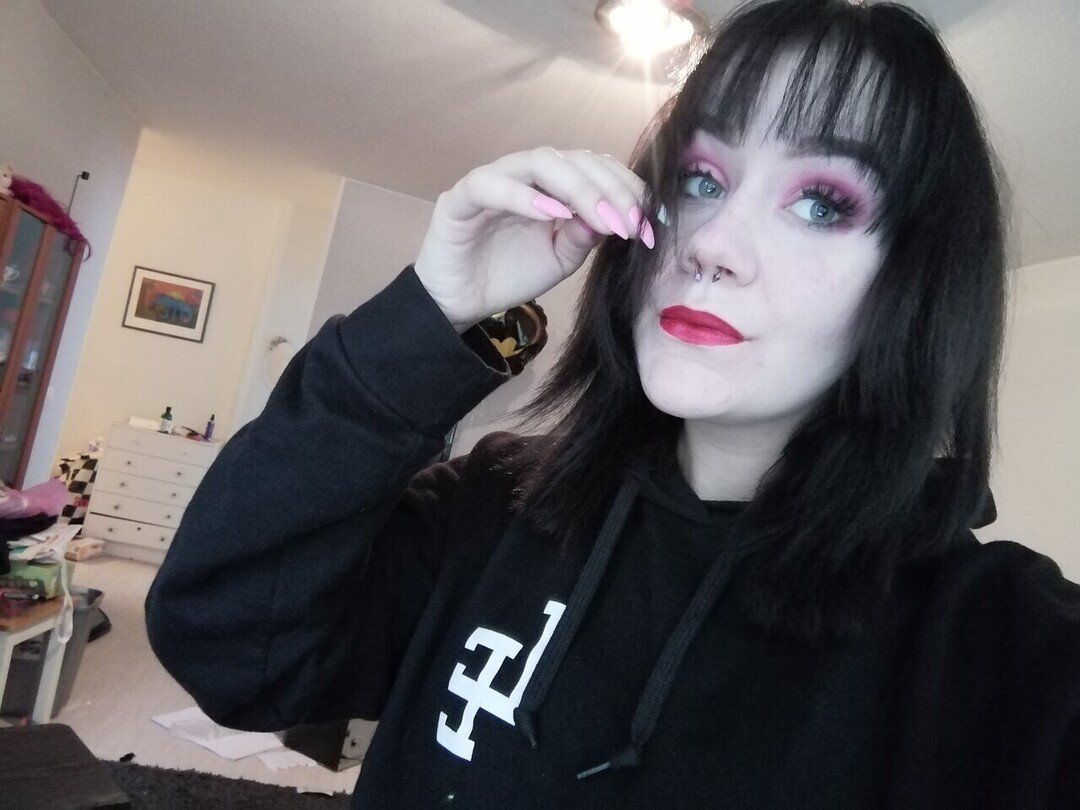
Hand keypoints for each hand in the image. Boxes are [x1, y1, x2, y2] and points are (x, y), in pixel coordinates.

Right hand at [414, 148, 654, 330]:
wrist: (460, 303)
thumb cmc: (508, 275)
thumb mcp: (561, 259)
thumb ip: (585, 236)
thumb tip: (615, 216)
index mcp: (551, 185)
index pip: (595, 168)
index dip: (626, 189)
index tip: (648, 225)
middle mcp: (524, 174)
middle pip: (574, 160)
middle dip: (609, 189)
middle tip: (630, 223)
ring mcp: (492, 180)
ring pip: (540, 162)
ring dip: (578, 188)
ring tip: (602, 219)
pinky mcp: (461, 198)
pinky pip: (492, 185)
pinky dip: (525, 196)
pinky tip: (553, 215)